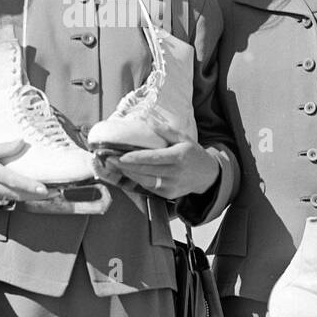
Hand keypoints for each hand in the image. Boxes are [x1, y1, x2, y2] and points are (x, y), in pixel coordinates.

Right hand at [0, 143, 53, 208]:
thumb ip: (5, 148)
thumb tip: (22, 142)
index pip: (12, 180)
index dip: (29, 186)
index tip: (44, 189)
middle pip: (16, 194)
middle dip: (35, 195)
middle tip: (55, 193)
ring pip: (10, 198)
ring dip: (22, 195)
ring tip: (36, 189)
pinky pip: (1, 201)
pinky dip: (7, 195)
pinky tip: (7, 188)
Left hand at [102, 140, 219, 199]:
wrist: (208, 176)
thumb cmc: (193, 154)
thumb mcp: (184, 138)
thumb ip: (166, 131)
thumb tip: (148, 123)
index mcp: (178, 157)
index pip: (153, 158)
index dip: (135, 158)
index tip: (120, 156)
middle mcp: (174, 173)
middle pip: (145, 171)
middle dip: (124, 166)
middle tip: (108, 160)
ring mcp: (171, 186)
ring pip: (144, 181)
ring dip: (127, 174)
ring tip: (112, 166)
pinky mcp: (168, 194)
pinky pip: (148, 187)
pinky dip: (136, 180)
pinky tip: (125, 173)